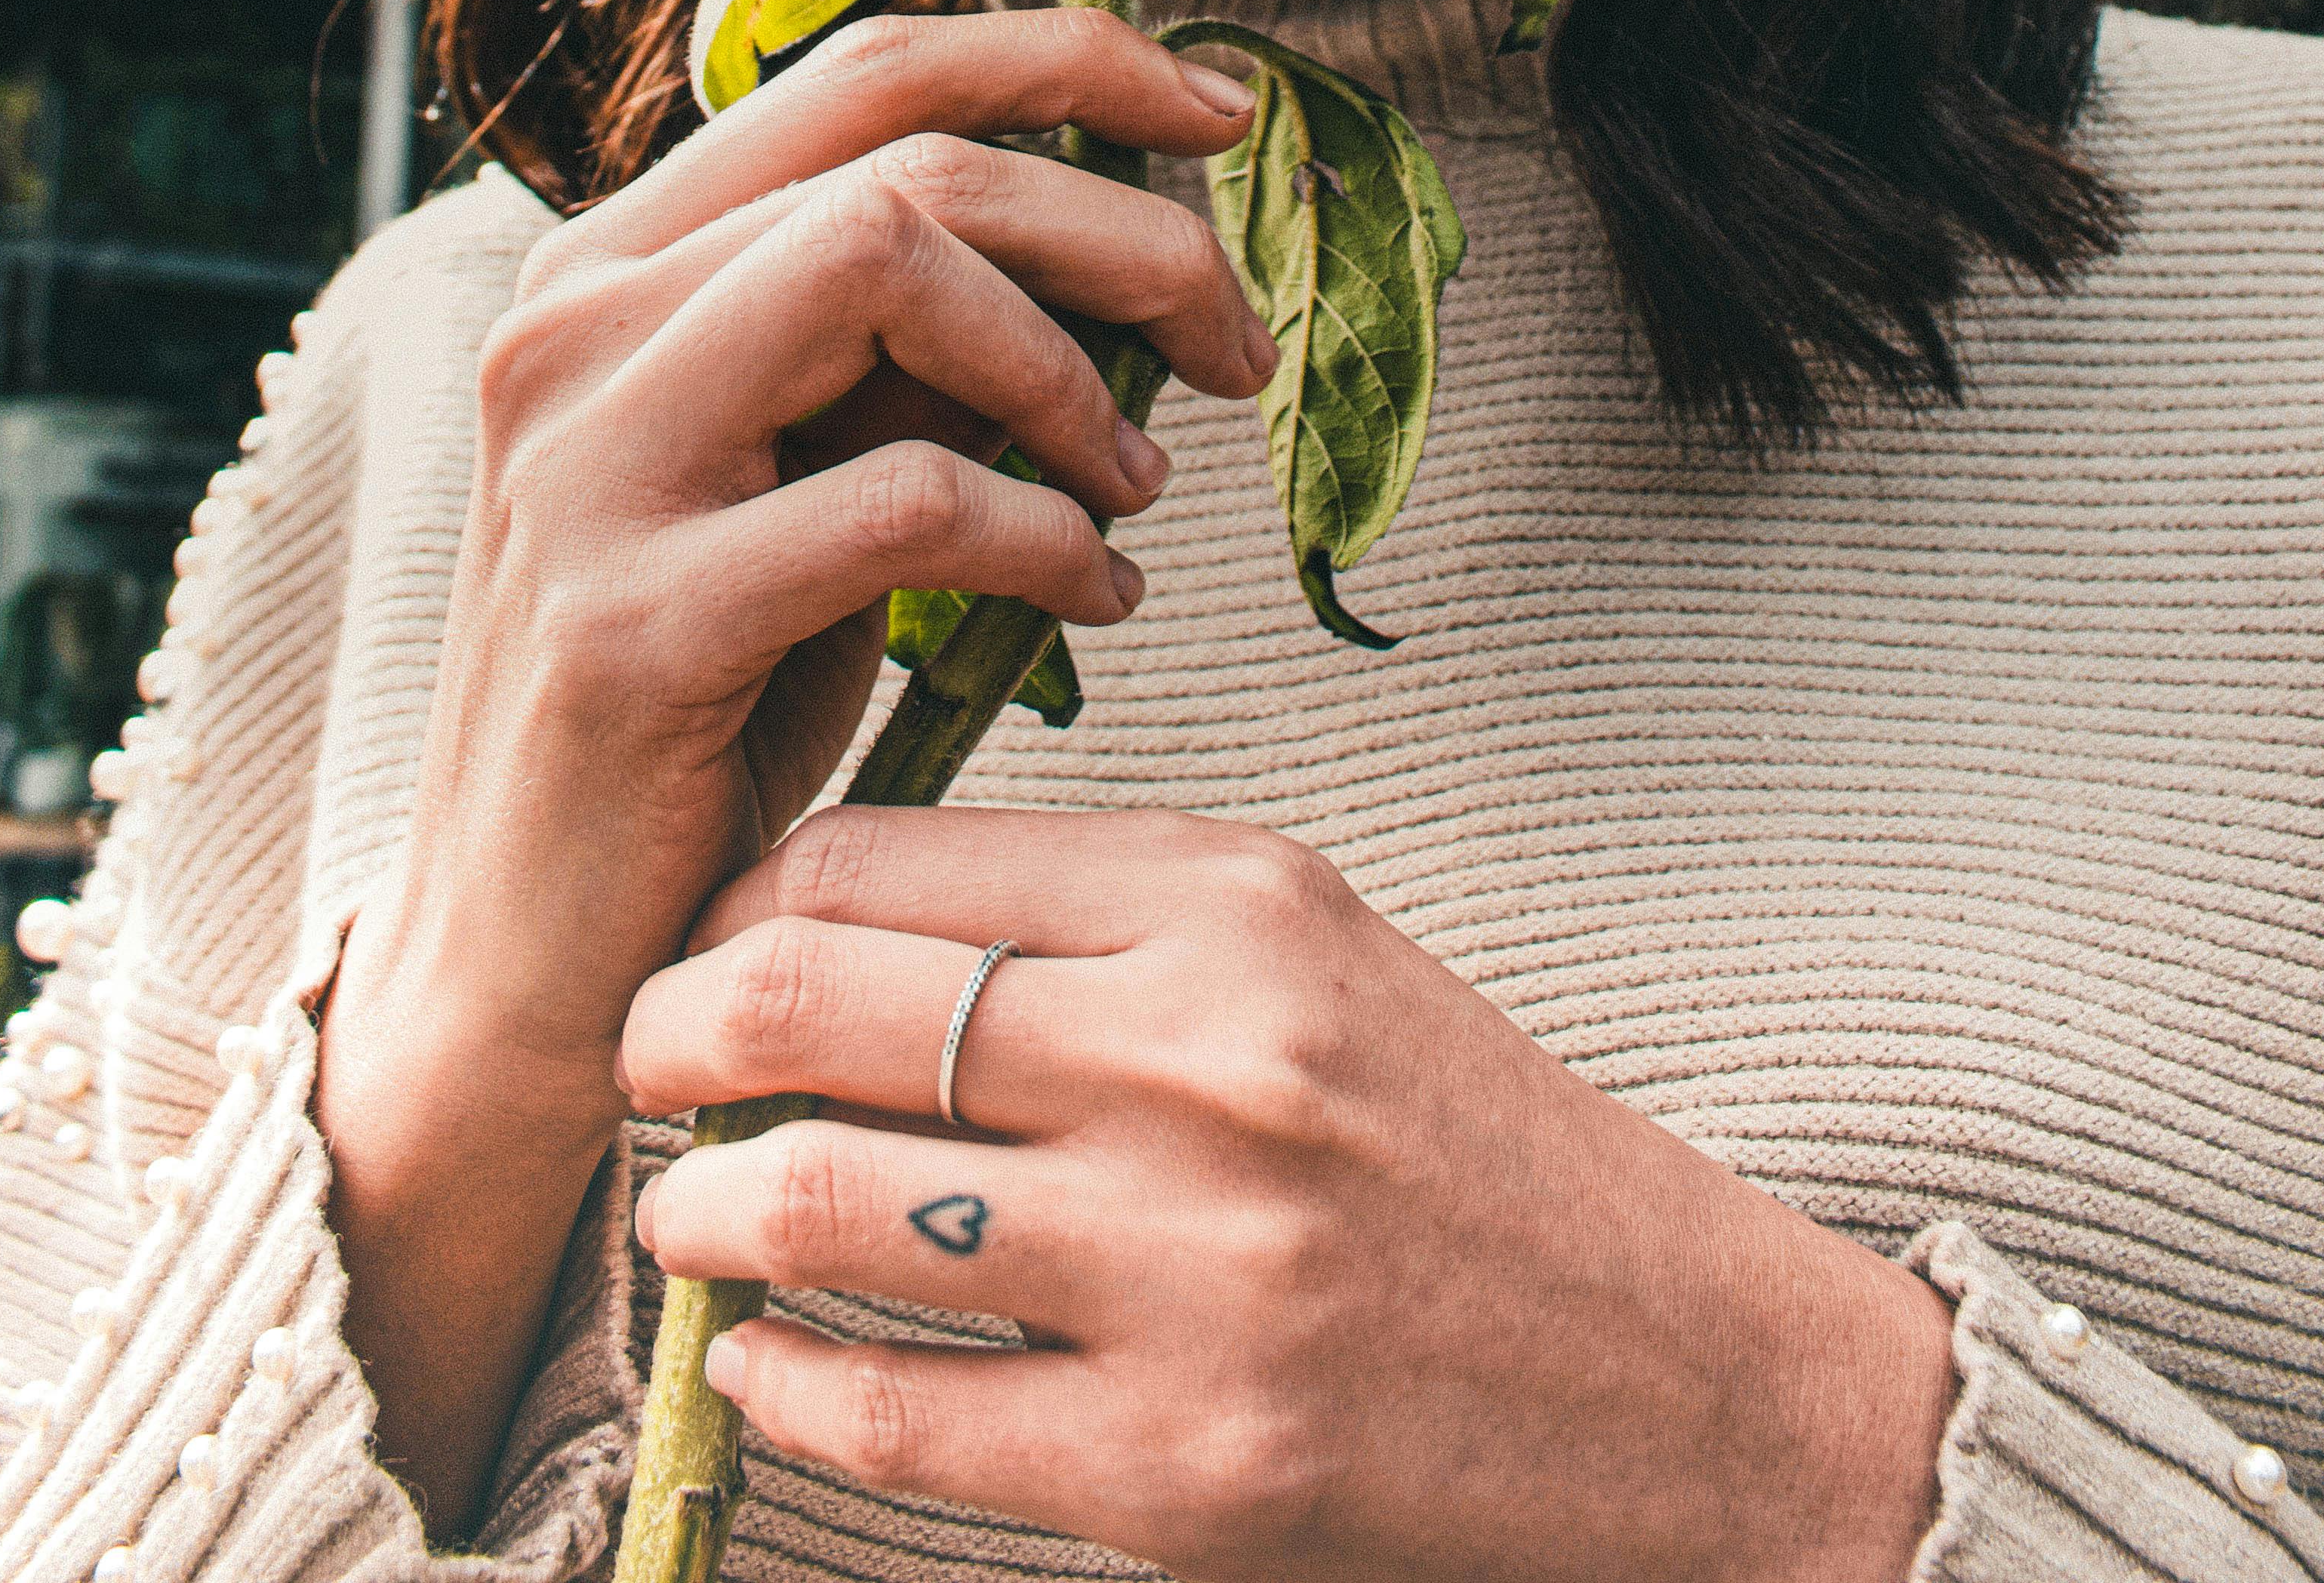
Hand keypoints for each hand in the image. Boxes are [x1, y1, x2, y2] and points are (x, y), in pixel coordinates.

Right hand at [313, 8, 1266, 1535]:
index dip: (1065, 59)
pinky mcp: (633, 619)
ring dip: (1071, 368)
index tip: (1222, 113)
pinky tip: (1096, 594)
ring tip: (1144, 479)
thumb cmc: (703, 699)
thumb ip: (910, 348)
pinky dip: (1045, 534)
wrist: (528, 960)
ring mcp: (588, 461)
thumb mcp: (804, 474)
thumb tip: (1115, 245)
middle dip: (1123, 232)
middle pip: (911, 160)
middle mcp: (573, 322)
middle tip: (1238, 342)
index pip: (869, 68)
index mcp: (615, 261)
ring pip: (890, 263)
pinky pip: (905, 499)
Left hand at [625, 807, 1955, 1582]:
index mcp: (1230, 905)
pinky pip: (893, 1412)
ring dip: (696, 1210)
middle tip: (639, 1064)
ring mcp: (1192, 1273)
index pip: (880, 859)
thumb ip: (1089, 914)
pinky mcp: (1186, 1466)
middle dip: (668, 1033)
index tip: (706, 943)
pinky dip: (781, 1380)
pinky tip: (762, 1357)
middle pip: (813, 1004)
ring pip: (819, 1205)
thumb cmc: (1464, 1144)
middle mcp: (1204, 1064)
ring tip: (681, 1212)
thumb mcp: (1303, 947)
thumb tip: (825, 918)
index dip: (743, 900)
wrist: (1684, 1370)